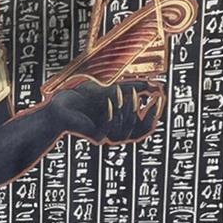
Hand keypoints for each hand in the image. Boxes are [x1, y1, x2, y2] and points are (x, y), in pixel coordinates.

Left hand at [51, 77, 165, 143]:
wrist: (63, 102)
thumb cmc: (85, 96)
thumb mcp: (114, 89)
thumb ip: (134, 88)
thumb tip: (156, 85)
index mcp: (122, 124)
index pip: (145, 126)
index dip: (154, 113)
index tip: (159, 98)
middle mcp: (116, 132)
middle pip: (138, 132)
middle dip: (143, 113)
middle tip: (145, 96)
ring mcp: (106, 136)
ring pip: (125, 132)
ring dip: (127, 112)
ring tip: (124, 93)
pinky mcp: (95, 137)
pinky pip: (108, 130)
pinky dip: (111, 115)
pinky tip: (110, 103)